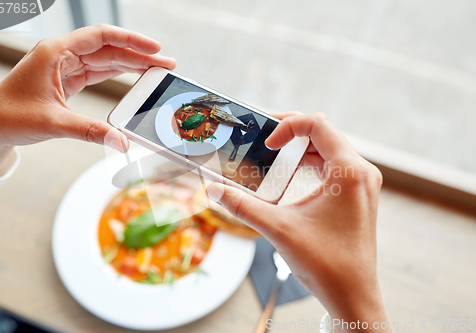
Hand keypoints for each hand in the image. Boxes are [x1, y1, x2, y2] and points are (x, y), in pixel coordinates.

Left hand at [0, 24, 174, 181]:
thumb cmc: (9, 117)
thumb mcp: (54, 123)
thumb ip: (91, 132)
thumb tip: (122, 142)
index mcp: (56, 52)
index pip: (101, 37)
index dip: (131, 40)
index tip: (155, 49)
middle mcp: (62, 55)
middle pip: (109, 48)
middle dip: (139, 55)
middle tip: (165, 64)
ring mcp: (65, 67)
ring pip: (105, 60)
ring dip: (131, 65)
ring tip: (156, 72)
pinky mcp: (67, 81)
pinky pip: (98, 73)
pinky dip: (118, 76)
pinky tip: (134, 79)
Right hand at [207, 112, 391, 331]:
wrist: (352, 295)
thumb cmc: (326, 264)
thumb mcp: (278, 228)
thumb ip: (243, 206)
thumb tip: (213, 190)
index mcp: (349, 171)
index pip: (318, 123)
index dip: (288, 125)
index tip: (267, 143)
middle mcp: (361, 172)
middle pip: (324, 133)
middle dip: (291, 134)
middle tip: (264, 141)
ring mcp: (362, 184)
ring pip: (329, 149)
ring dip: (300, 150)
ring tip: (274, 159)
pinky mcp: (358, 195)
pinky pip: (334, 166)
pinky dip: (310, 165)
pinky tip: (291, 178)